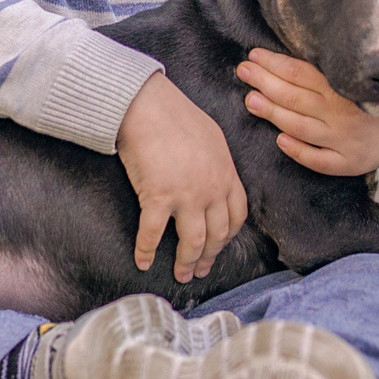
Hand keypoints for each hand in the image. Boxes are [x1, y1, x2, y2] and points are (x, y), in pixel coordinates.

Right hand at [116, 73, 247, 280]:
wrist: (147, 104)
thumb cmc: (174, 113)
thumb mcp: (211, 136)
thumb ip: (217, 162)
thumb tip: (215, 175)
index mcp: (225, 174)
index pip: (236, 216)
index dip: (228, 237)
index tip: (219, 246)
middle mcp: (211, 190)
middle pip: (217, 235)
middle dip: (209, 257)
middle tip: (200, 270)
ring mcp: (186, 195)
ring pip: (192, 242)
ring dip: (186, 263)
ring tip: (181, 274)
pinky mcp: (158, 197)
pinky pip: (152, 234)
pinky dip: (146, 251)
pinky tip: (142, 261)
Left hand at [238, 49, 378, 176]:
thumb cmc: (369, 93)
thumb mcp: (353, 74)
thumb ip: (322, 68)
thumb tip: (280, 54)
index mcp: (343, 85)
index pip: (300, 72)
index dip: (273, 63)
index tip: (253, 55)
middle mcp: (343, 112)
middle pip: (294, 97)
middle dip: (264, 83)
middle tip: (243, 71)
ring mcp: (346, 139)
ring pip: (300, 127)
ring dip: (272, 113)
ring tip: (250, 101)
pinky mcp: (350, 162)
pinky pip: (320, 160)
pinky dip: (299, 151)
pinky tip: (280, 140)